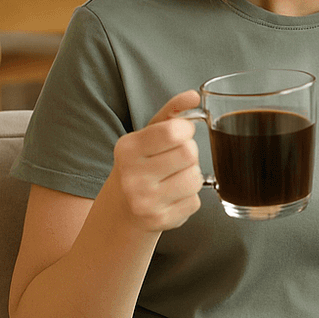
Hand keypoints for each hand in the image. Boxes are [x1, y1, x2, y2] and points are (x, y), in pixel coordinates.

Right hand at [109, 90, 204, 231]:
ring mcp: (145, 202)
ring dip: (191, 176)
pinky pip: (195, 202)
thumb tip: (193, 96)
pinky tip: (172, 196)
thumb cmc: (141, 163)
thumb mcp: (148, 134)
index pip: (173, 131)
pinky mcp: (160, 221)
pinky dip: (189, 198)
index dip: (185, 131)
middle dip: (189, 154)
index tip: (179, 135)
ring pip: (196, 179)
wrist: (123, 207)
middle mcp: (132, 177)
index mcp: (127, 149)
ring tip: (174, 178)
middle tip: (175, 160)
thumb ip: (171, 111)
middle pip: (189, 154)